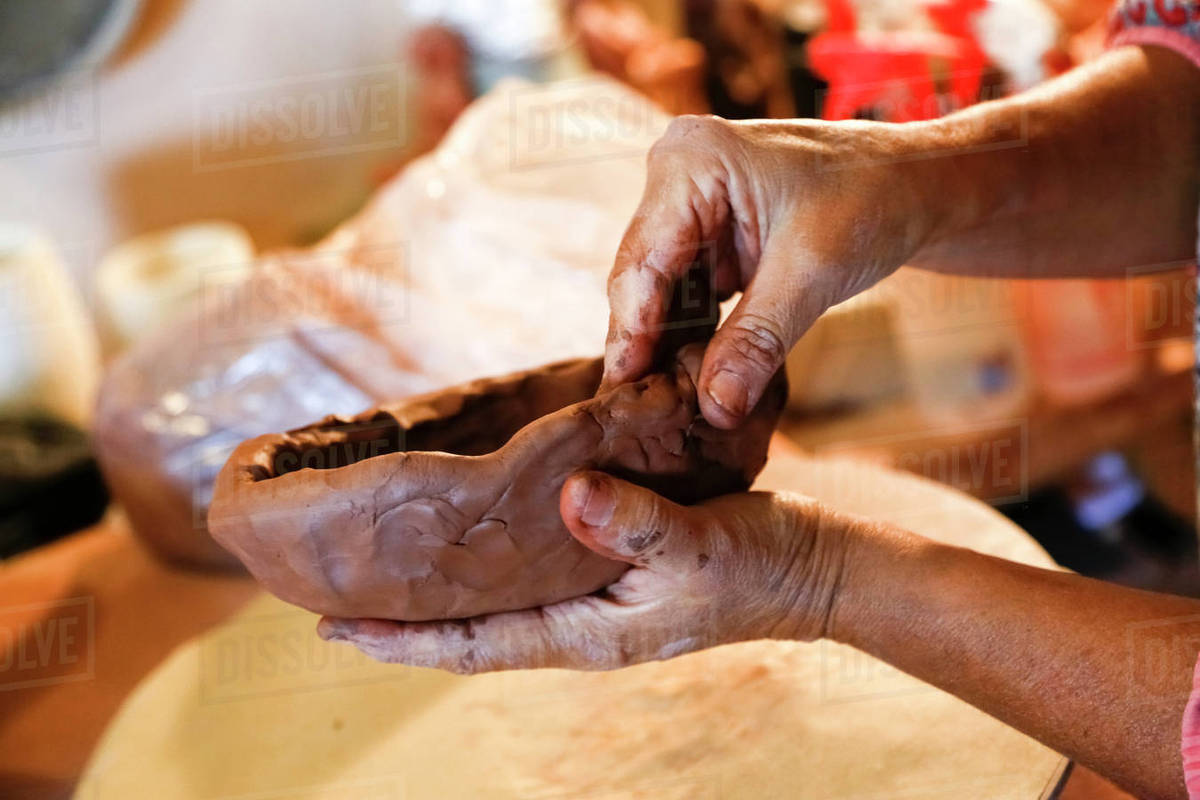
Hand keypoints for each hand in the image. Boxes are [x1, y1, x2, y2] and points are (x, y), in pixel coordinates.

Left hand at [317, 472, 857, 673]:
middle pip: (467, 630)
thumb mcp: (700, 544)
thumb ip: (637, 524)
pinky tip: (463, 530)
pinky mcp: (602, 568)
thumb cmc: (757, 565)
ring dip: (435, 591)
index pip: (474, 647)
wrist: (806, 566)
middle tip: (329, 593)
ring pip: (492, 601)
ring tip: (376, 564)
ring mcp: (586, 598)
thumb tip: (570, 496)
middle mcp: (574, 622)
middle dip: (400, 620)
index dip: (403, 642)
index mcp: (586, 633)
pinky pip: (525, 570)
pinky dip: (482, 558)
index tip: (336, 628)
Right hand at [603, 114, 944, 427]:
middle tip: (640, 412)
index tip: (625, 392)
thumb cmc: (876, 198)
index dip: (631, 332)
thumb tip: (715, 408)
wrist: (922, 184)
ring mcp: (690, 203)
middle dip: (647, 343)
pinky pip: (688, 291)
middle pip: (642, 277)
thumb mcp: (813, 274)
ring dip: (669, 344)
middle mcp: (676, 174)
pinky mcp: (710, 233)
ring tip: (664, 405)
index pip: (642, 261)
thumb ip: (756, 341)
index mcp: (690, 161)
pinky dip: (694, 332)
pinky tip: (694, 377)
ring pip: (661, 290)